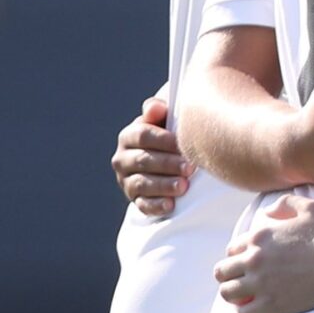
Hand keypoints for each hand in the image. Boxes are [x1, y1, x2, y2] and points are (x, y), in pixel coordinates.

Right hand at [113, 96, 189, 215]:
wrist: (165, 162)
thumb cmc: (169, 136)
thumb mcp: (163, 122)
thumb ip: (158, 112)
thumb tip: (156, 107)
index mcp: (129, 136)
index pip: (142, 135)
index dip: (163, 140)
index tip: (184, 144)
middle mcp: (123, 159)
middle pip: (143, 160)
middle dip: (168, 164)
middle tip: (190, 168)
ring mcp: (127, 181)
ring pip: (143, 184)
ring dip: (164, 185)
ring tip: (184, 186)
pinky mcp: (135, 200)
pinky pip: (143, 205)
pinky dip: (157, 205)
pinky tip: (171, 205)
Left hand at [212, 195, 313, 312]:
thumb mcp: (308, 207)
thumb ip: (284, 204)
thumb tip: (267, 213)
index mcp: (259, 237)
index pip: (231, 250)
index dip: (239, 257)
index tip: (251, 264)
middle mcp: (254, 259)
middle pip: (222, 272)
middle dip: (231, 276)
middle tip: (246, 281)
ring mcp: (261, 283)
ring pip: (227, 294)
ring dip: (236, 295)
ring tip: (249, 297)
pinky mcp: (272, 304)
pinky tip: (259, 310)